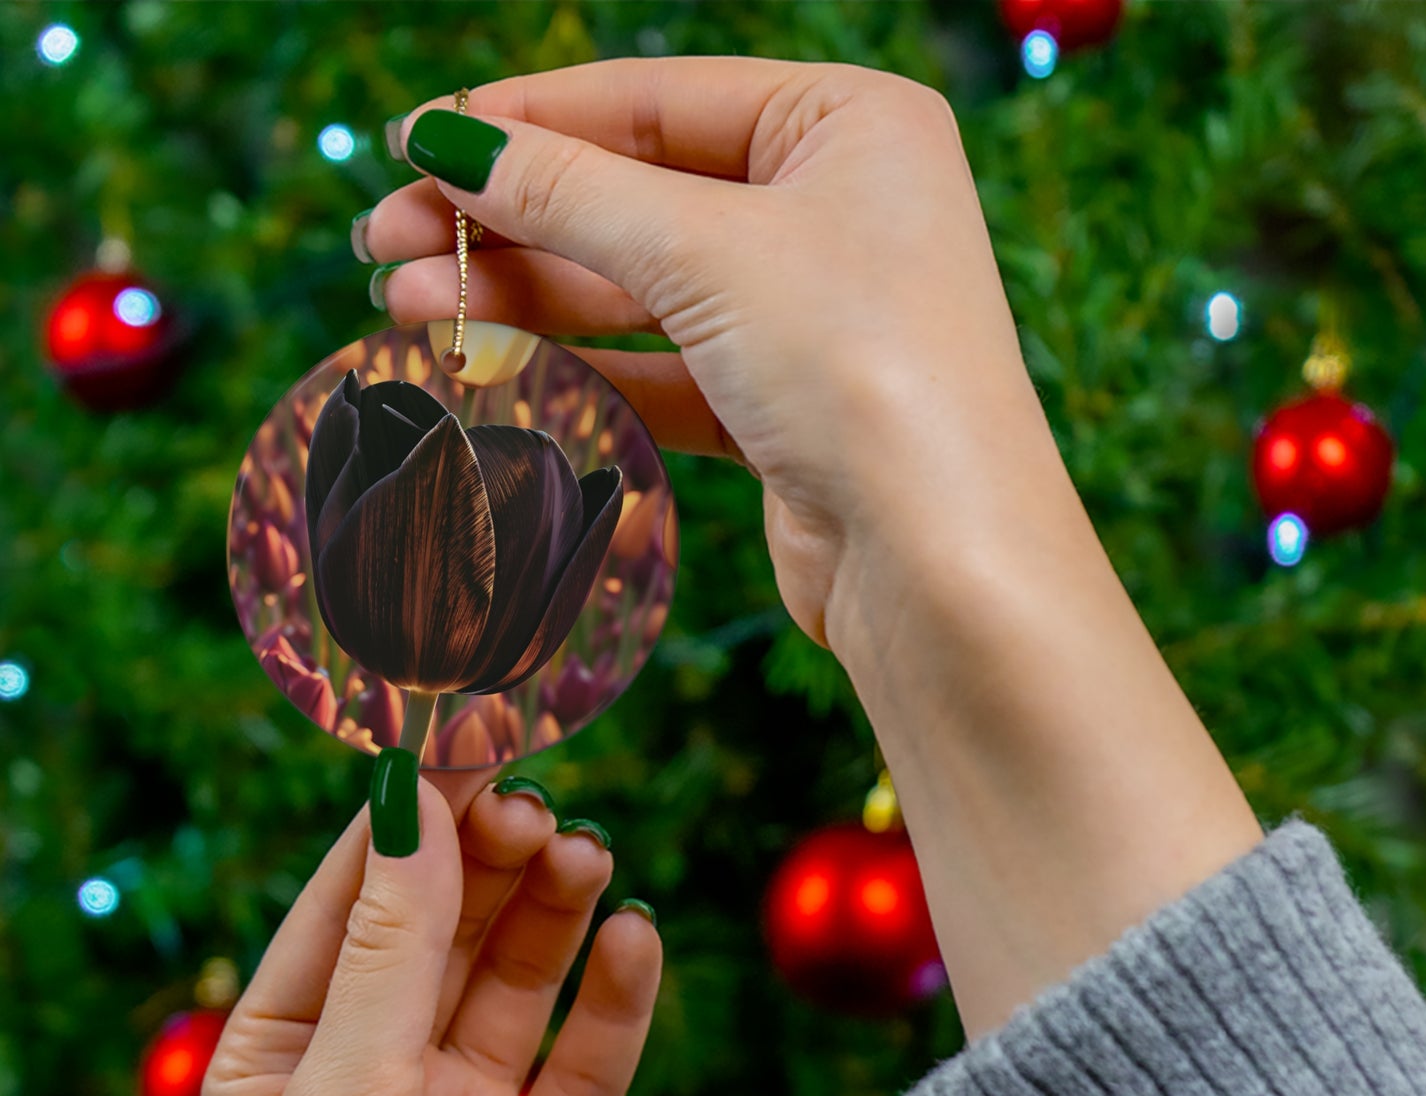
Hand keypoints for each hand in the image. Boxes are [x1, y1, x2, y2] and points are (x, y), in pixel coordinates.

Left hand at [201, 774, 661, 1095]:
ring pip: (521, 979)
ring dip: (556, 912)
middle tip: (539, 808)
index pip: (351, 903)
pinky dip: (617, 995)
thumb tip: (412, 804)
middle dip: (490, 863)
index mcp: (289, 1054)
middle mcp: (380, 1073)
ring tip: (589, 858)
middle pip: (447, 929)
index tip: (466, 745)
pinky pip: (591, 1056)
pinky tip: (635, 941)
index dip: (408, 824)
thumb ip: (391, 948)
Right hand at [361, 56, 1054, 656]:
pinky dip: (579, 369)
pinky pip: (661, 370)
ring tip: (404, 306)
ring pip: (639, 289)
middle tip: (384, 241)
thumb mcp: (706, 251)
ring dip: (524, 298)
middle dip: (507, 220)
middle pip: (636, 195)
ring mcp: (809, 314)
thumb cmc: (861, 370)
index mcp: (848, 124)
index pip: (654, 100)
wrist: (938, 562)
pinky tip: (491, 366)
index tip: (413, 142)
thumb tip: (450, 141)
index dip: (526, 121)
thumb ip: (570, 193)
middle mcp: (835, 209)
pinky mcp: (782, 408)